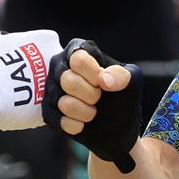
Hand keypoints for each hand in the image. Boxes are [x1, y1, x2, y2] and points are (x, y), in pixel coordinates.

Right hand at [43, 39, 142, 171]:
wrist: (117, 126)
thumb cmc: (122, 96)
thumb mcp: (131, 81)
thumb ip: (123, 75)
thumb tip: (104, 80)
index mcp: (78, 51)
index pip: (78, 59)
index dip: (94, 75)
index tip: (103, 83)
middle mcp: (60, 66)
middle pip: (69, 81)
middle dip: (91, 95)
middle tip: (98, 98)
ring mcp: (51, 89)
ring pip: (64, 103)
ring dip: (86, 112)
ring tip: (93, 111)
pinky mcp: (47, 111)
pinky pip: (57, 120)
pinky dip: (76, 125)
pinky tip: (83, 123)